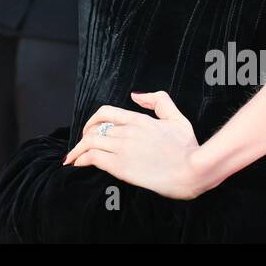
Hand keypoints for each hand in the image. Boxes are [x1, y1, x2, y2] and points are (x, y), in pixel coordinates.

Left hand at [64, 91, 209, 199]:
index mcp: (138, 119)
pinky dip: (81, 160)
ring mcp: (123, 148)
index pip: (105, 113)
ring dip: (78, 151)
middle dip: (83, 138)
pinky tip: (78, 165)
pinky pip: (93, 158)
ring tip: (72, 159)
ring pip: (90, 143)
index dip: (91, 121)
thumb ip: (158, 100)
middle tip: (79, 147)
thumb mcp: (177, 117)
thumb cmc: (187, 147)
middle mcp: (127, 131)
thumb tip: (136, 95)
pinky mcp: (122, 167)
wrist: (193, 170)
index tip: (88, 130)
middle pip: (94, 130)